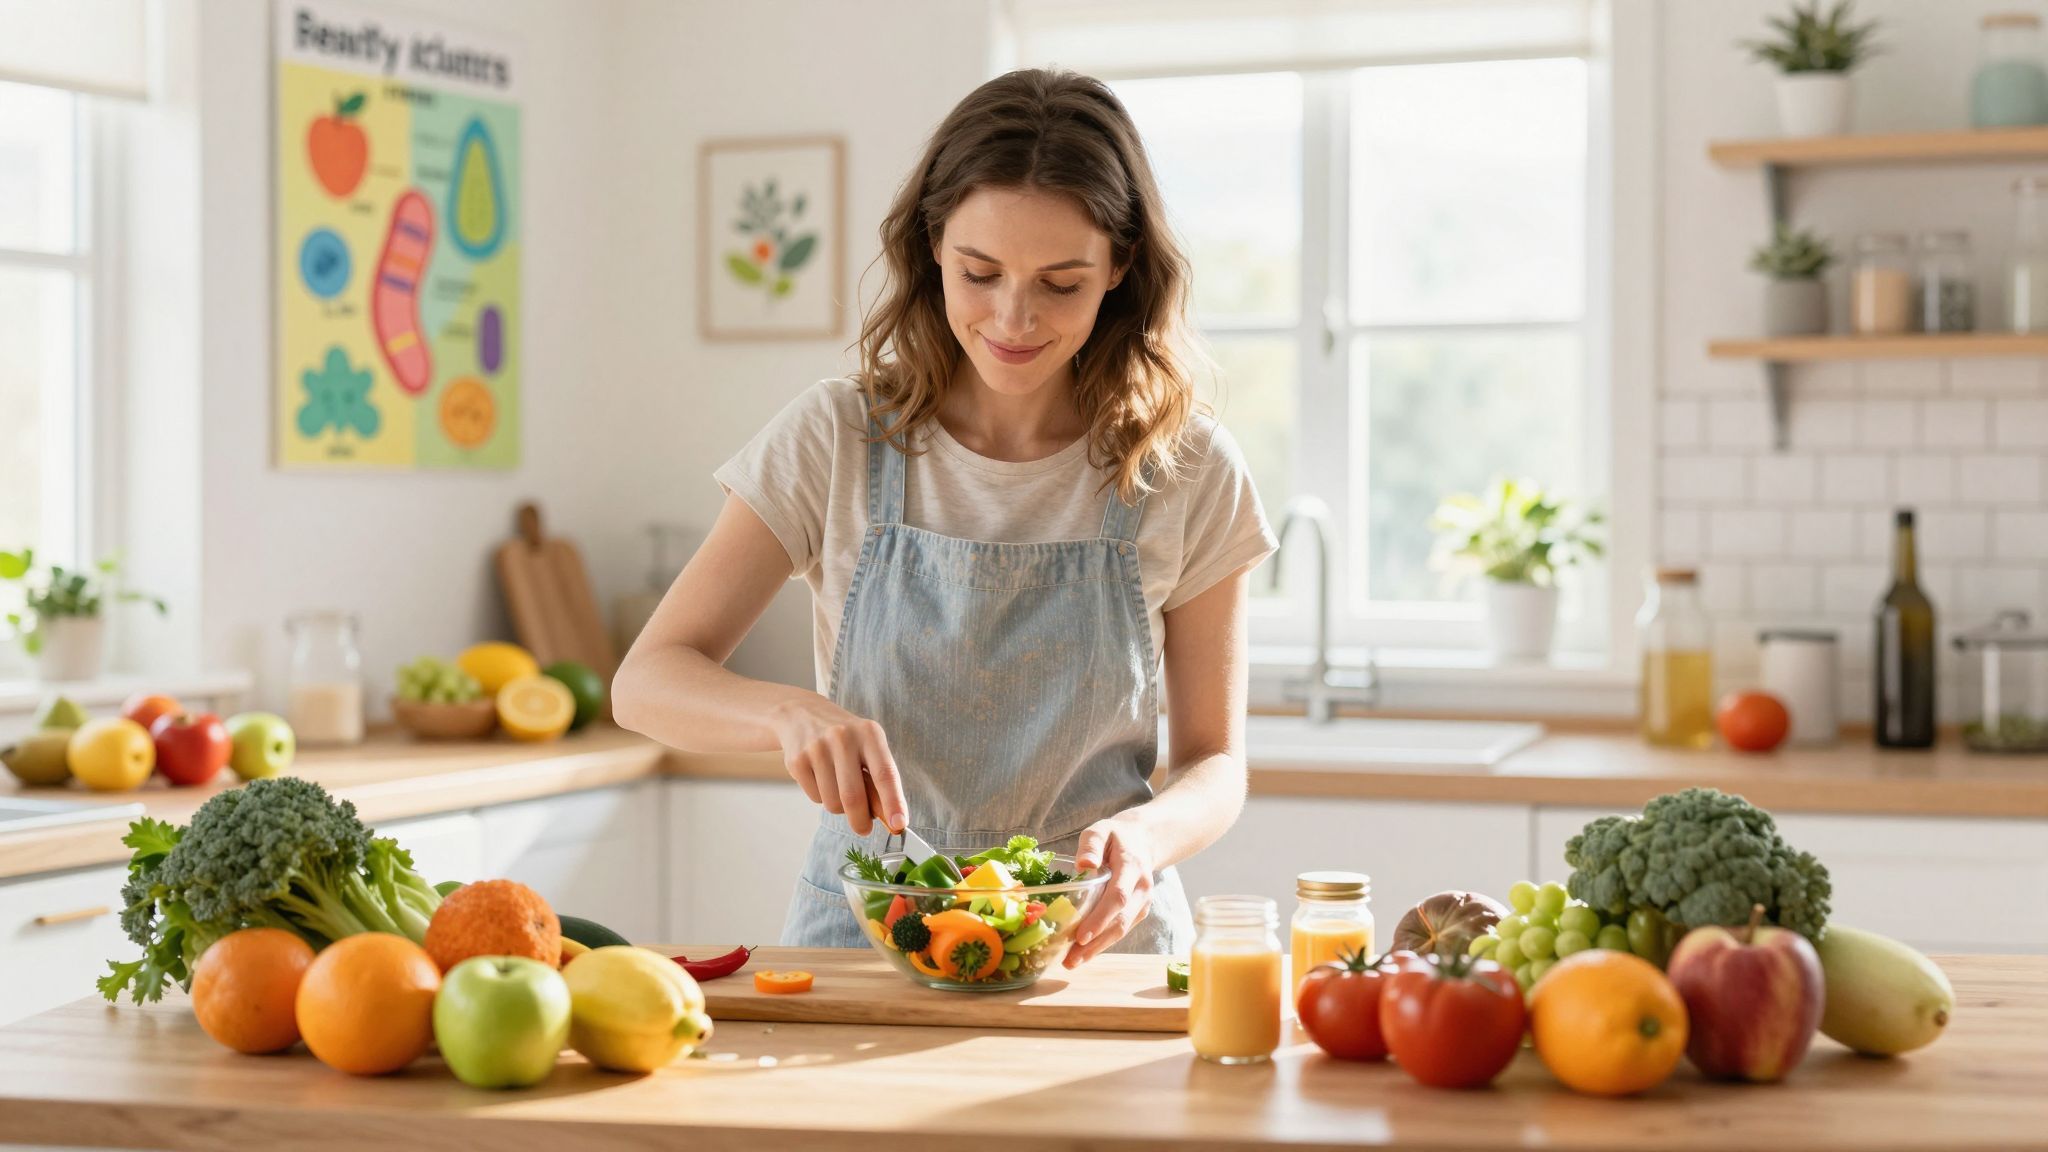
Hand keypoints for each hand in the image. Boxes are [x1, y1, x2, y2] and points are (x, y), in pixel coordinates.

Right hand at [768, 695, 903, 835]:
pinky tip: (821, 778)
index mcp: (869, 733)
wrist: (802, 715)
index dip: (893, 802)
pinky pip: (815, 798)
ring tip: (839, 788)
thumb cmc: (846, 739)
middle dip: (861, 821)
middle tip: (864, 829)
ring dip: (840, 807)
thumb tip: (891, 819)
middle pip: (853, 796)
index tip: (899, 825)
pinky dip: (822, 797)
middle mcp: (843, 737)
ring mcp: (816, 748)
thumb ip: (879, 780)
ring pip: (832, 802)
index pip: (885, 774)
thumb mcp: (868, 748)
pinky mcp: (796, 760)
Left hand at [1063, 816, 1157, 967]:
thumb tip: (1082, 865)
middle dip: (1095, 942)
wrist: (1143, 841)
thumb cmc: (1115, 836)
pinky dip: (1103, 943)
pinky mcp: (1139, 911)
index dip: (1100, 918)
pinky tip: (1084, 954)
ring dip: (1097, 949)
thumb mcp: (1100, 830)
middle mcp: (1142, 888)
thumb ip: (1091, 845)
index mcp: (1132, 867)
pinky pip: (1121, 930)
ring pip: (1121, 930)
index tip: (1081, 936)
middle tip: (1071, 959)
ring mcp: (1143, 902)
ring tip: (1072, 962)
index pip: (1118, 897)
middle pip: (1120, 920)